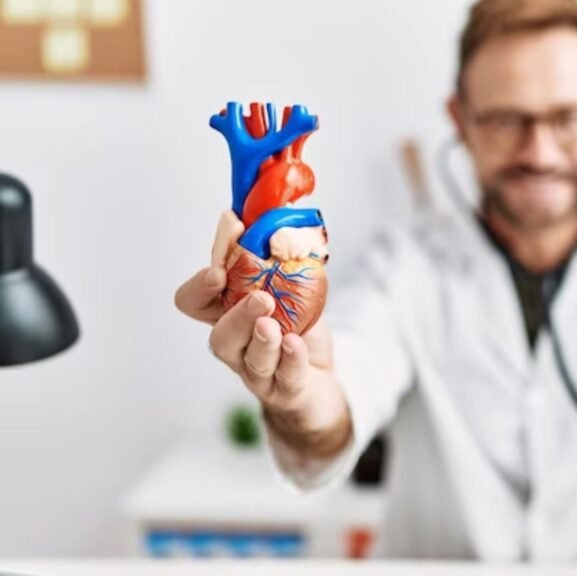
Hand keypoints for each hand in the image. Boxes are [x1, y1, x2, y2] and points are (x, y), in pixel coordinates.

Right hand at [174, 210, 349, 455]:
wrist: (317, 381)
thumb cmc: (296, 330)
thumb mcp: (290, 286)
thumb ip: (277, 252)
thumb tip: (272, 202)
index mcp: (227, 314)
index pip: (194, 302)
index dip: (200, 286)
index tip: (219, 267)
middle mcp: (236, 345)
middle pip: (220, 336)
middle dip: (236, 314)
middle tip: (260, 297)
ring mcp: (258, 372)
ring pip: (248, 360)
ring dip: (260, 339)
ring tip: (272, 322)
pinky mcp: (285, 390)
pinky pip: (283, 378)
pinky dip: (289, 360)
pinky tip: (296, 345)